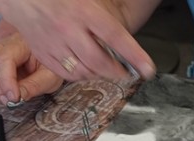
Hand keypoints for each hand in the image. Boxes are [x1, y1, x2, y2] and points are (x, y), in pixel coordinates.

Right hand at [0, 0, 155, 82]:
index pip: (116, 37)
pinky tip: (88, 70)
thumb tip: (125, 39)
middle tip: (126, 73)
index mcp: (84, 11)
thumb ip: (105, 18)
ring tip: (108, 70)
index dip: (135, 55)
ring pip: (84, 71)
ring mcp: (55, 45)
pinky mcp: (45, 55)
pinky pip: (68, 74)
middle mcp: (69, 29)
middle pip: (100, 61)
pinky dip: (82, 76)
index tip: (148, 69)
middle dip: (117, 72)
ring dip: (100, 74)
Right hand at [0, 32, 63, 104]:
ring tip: (5, 99)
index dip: (6, 80)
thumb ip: (34, 85)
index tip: (14, 97)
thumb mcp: (50, 76)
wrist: (52, 58)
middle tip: (8, 100)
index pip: (5, 58)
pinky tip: (1, 96)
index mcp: (22, 43)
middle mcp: (5, 45)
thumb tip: (18, 97)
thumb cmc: (51, 65)